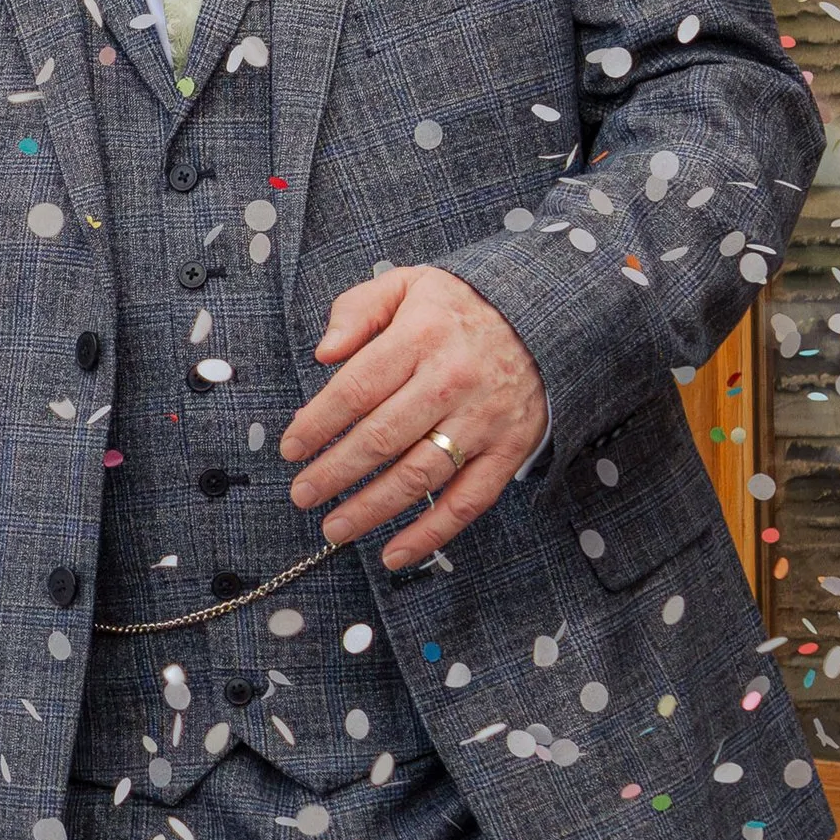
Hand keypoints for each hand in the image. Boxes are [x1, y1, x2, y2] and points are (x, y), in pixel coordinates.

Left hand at [279, 263, 546, 572]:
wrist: (548, 317)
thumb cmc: (460, 307)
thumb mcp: (408, 284)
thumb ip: (358, 311)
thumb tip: (323, 353)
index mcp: (421, 337)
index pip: (357, 388)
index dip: (318, 423)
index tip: (291, 448)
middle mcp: (452, 381)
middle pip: (382, 438)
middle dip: (334, 473)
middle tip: (302, 494)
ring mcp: (483, 421)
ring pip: (418, 476)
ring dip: (371, 509)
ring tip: (334, 529)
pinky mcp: (509, 451)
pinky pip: (467, 502)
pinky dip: (430, 535)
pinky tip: (395, 554)